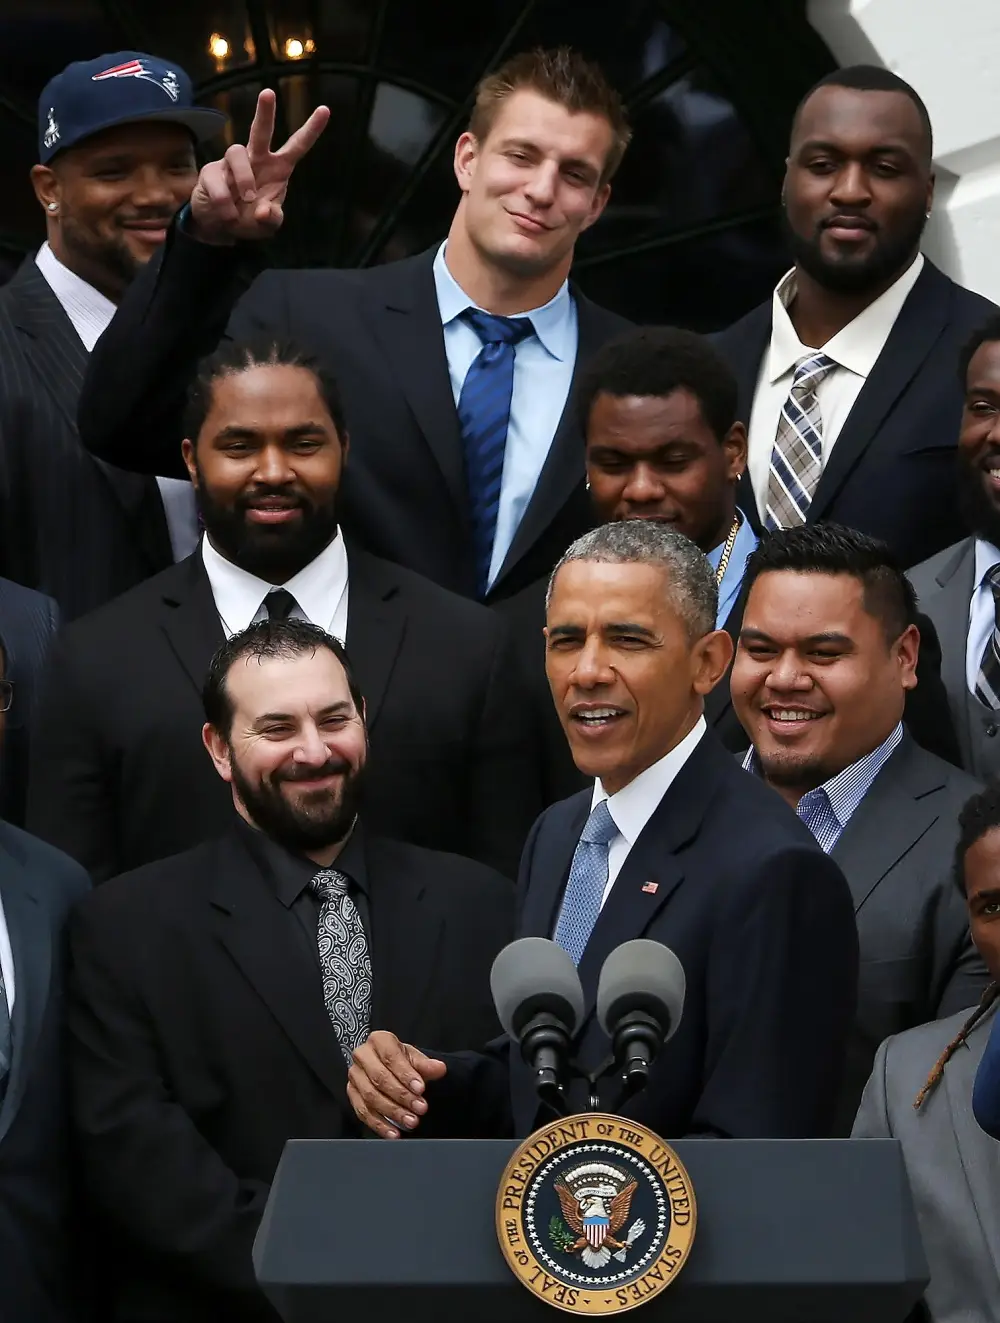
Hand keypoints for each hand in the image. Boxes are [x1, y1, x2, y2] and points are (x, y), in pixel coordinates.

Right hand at [189, 88, 329, 243]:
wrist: (219, 226)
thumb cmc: (249, 219)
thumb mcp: (266, 226)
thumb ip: (272, 220)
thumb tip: (263, 210)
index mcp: (278, 169)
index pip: (296, 146)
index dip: (310, 130)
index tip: (325, 110)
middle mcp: (256, 159)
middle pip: (260, 132)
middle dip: (265, 112)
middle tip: (268, 93)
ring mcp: (231, 163)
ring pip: (237, 152)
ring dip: (243, 179)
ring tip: (246, 201)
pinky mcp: (211, 172)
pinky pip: (218, 181)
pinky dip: (224, 202)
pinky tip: (228, 214)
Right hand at [347, 1031, 446, 1138]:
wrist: (386, 1066)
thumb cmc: (400, 1060)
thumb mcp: (414, 1058)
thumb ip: (426, 1064)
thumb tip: (440, 1068)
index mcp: (378, 1040)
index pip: (390, 1057)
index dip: (406, 1074)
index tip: (421, 1089)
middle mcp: (362, 1056)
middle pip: (379, 1078)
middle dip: (402, 1096)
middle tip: (420, 1109)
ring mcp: (354, 1076)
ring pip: (370, 1097)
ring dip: (392, 1112)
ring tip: (412, 1122)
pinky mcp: (351, 1094)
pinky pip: (363, 1113)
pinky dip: (379, 1125)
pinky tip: (394, 1133)